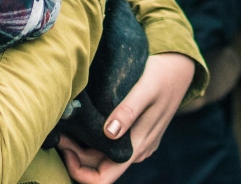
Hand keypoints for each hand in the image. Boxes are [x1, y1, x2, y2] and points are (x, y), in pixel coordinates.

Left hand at [57, 53, 196, 182]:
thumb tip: (109, 133)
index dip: (80, 171)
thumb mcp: (145, 88)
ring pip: (104, 157)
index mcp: (138, 145)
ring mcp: (138, 143)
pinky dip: (94, 140)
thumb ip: (128, 111)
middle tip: (60, 132)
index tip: (65, 147)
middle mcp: (137, 150)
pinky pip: (111, 147)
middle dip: (76, 155)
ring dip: (83, 148)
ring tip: (68, 125)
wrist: (181, 67)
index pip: (104, 178)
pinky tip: (85, 122)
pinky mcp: (137, 134)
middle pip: (99, 167)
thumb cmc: (161, 74)